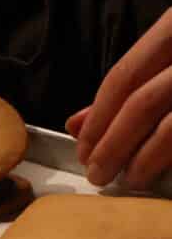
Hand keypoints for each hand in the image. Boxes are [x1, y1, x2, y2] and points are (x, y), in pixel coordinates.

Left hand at [66, 8, 171, 189]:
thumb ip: (129, 87)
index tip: (82, 152)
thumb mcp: (169, 58)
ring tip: (129, 180)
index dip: (99, 119)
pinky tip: (165, 177)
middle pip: (144, 102)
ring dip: (145, 159)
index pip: (124, 76)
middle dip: (113, 145)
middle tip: (97, 176)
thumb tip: (76, 124)